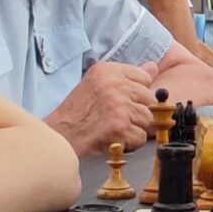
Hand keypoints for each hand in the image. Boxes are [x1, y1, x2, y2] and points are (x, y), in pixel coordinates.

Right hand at [43, 61, 158, 156]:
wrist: (59, 135)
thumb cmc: (77, 112)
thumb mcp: (97, 83)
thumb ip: (127, 76)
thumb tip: (153, 67)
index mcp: (108, 70)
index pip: (144, 78)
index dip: (136, 94)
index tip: (121, 101)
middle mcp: (114, 85)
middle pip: (149, 99)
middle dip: (137, 112)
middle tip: (117, 118)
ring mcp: (118, 106)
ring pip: (148, 119)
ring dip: (134, 128)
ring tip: (114, 128)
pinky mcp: (119, 127)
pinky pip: (141, 137)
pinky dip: (130, 143)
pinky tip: (114, 139)